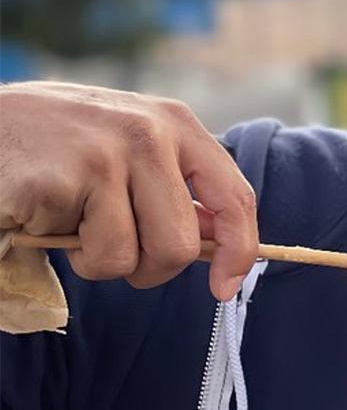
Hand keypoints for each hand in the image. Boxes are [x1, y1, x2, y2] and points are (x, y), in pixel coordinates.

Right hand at [0, 81, 257, 300]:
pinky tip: (44, 213)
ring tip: (70, 221)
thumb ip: (173, 191)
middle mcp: (151, 132)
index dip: (239, 250)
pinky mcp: (68, 179)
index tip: (224, 287)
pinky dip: (67, 251)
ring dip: (101, 260)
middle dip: (150, 268)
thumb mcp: (126, 154)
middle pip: (183, 244)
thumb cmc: (56, 149)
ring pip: (138, 257)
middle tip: (110, 249)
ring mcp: (109, 152)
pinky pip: (96, 254)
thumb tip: (219, 245)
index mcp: (175, 123)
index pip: (234, 196)